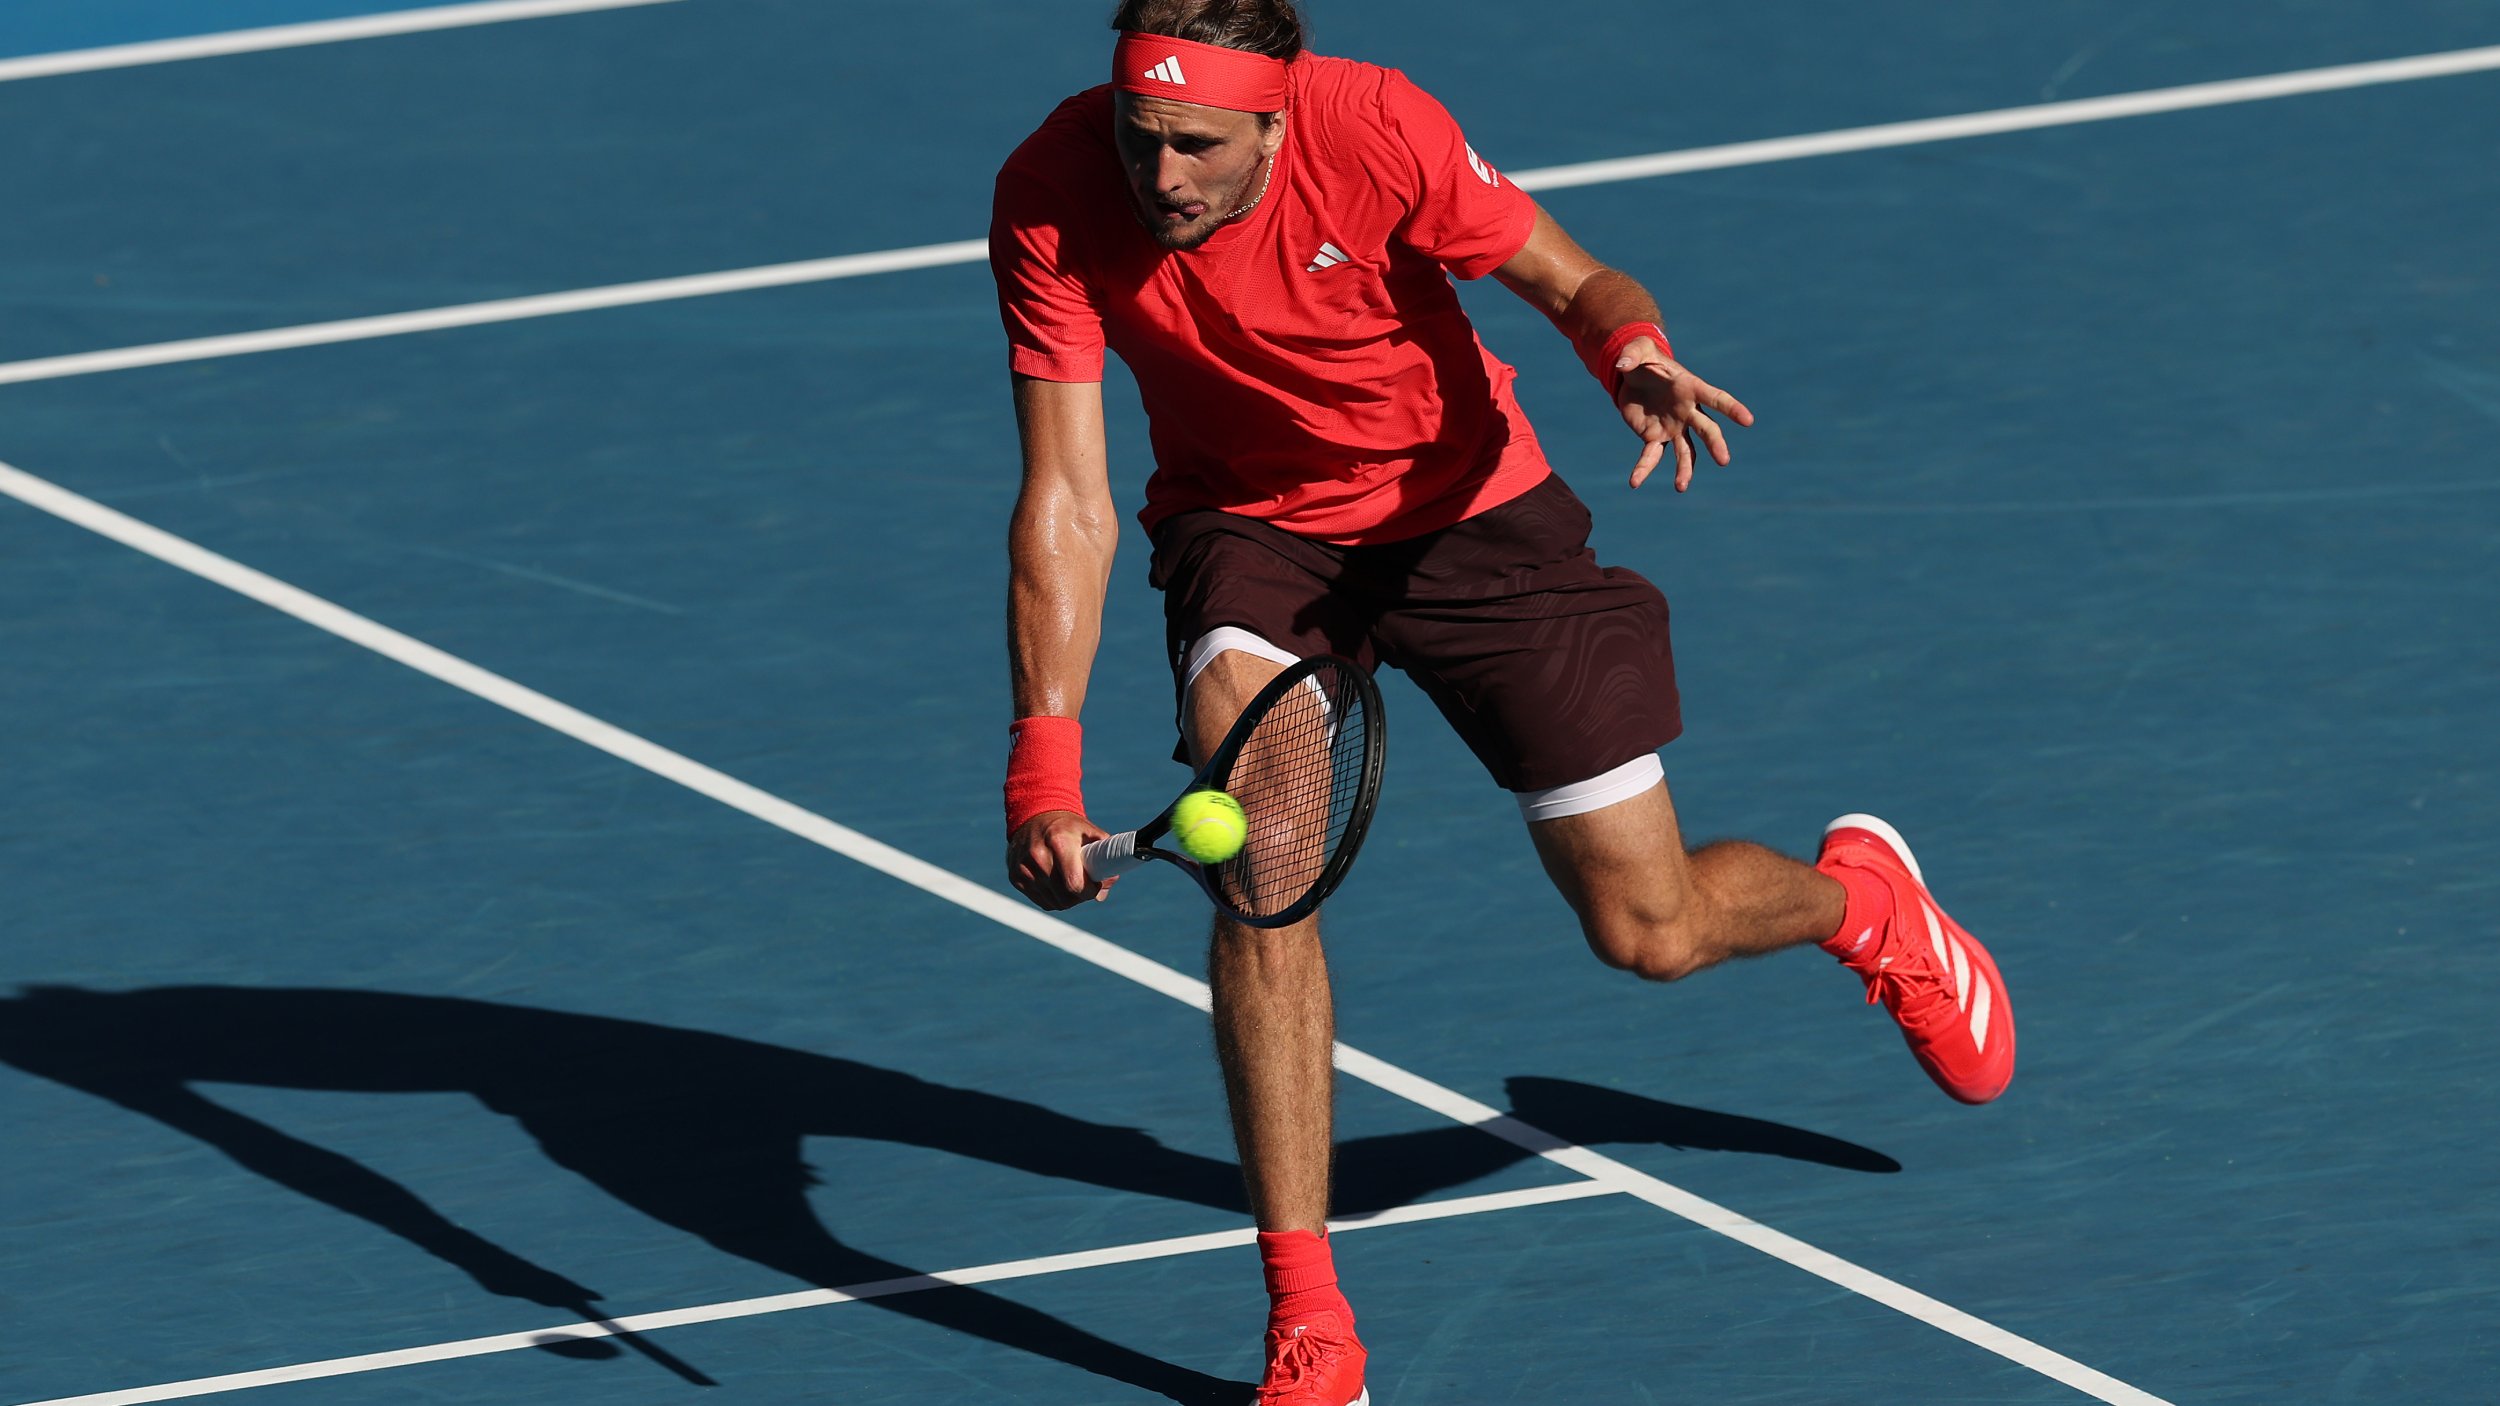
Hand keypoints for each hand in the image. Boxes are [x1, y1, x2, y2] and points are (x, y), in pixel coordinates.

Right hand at [1007, 809, 1114, 909]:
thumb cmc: (1067, 826)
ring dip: (1068, 899)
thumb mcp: (1090, 832)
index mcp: (1059, 842)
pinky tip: (1058, 885)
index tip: (1096, 886)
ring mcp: (1024, 868)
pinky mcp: (1015, 877)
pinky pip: (1042, 902)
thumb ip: (1105, 856)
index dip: (1090, 891)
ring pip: (1055, 902)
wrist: (1033, 815)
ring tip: (1072, 884)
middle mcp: (1038, 856)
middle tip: (1086, 887)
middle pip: (1065, 897)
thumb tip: (1109, 882)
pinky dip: (1054, 899)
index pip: (1074, 883)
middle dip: (1081, 897)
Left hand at [1613, 339, 1754, 490]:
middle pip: (1706, 430)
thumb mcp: (1638, 350)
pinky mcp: (1655, 437)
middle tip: (1724, 460)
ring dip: (1684, 469)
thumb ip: (1631, 355)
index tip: (1747, 420)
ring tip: (1681, 486)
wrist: (1634, 376)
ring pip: (1685, 451)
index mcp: (1691, 388)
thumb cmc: (1644, 359)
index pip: (1716, 398)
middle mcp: (1687, 412)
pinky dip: (1643, 469)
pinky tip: (1634, 482)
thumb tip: (1621, 365)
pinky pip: (1651, 456)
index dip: (1732, 408)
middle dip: (1715, 444)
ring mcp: (1674, 428)